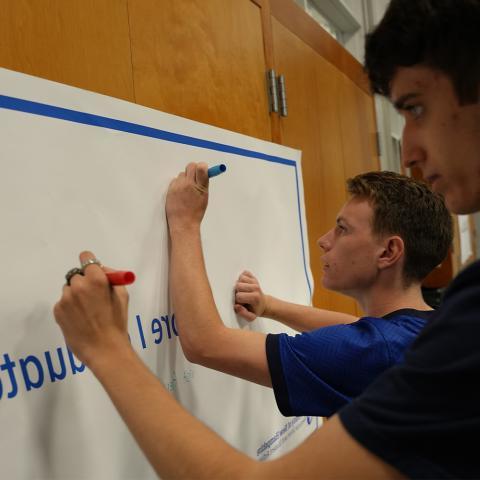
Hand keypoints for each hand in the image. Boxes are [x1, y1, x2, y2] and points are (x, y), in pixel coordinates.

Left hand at [53, 251, 129, 366]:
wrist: (104, 349)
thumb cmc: (117, 322)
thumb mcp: (123, 296)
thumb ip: (112, 279)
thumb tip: (102, 271)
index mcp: (96, 279)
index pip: (86, 258)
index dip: (91, 266)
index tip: (95, 274)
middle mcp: (78, 285)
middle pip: (78, 275)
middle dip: (85, 282)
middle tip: (93, 297)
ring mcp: (65, 298)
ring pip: (69, 289)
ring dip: (76, 295)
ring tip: (86, 311)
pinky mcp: (57, 311)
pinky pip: (63, 302)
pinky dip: (70, 307)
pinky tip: (80, 319)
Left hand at [166, 162, 208, 231]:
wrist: (183, 223)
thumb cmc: (195, 213)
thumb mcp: (204, 197)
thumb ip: (203, 184)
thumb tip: (203, 171)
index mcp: (200, 187)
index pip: (201, 168)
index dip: (202, 166)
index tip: (202, 169)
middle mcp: (189, 185)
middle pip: (191, 166)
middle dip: (193, 169)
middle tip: (194, 176)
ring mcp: (179, 186)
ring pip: (182, 174)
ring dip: (185, 178)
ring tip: (186, 189)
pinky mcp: (170, 190)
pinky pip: (175, 180)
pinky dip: (178, 184)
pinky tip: (180, 193)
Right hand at [233, 271, 267, 321]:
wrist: (263, 304)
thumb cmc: (255, 310)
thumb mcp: (250, 317)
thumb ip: (243, 314)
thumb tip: (237, 306)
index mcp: (255, 297)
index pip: (239, 296)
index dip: (237, 301)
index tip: (242, 304)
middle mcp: (256, 287)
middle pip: (238, 285)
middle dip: (237, 292)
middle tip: (242, 298)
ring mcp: (255, 281)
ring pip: (240, 278)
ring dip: (239, 285)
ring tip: (243, 291)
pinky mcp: (253, 277)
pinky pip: (244, 273)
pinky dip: (242, 278)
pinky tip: (244, 285)